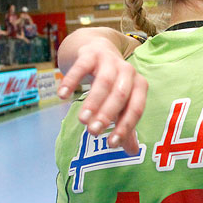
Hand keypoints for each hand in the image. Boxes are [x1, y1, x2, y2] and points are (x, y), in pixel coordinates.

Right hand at [57, 38, 147, 154]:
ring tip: (81, 119)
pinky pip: (81, 67)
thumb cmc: (114, 85)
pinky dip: (72, 81)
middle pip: (120, 95)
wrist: (99, 50)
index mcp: (140, 86)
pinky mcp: (90, 54)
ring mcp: (110, 61)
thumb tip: (133, 153)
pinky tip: (62, 96)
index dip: (125, 127)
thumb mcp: (121, 104)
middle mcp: (128, 72)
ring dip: (93, 102)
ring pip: (103, 82)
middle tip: (94, 132)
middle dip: (107, 114)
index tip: (111, 144)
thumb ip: (125, 126)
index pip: (135, 109)